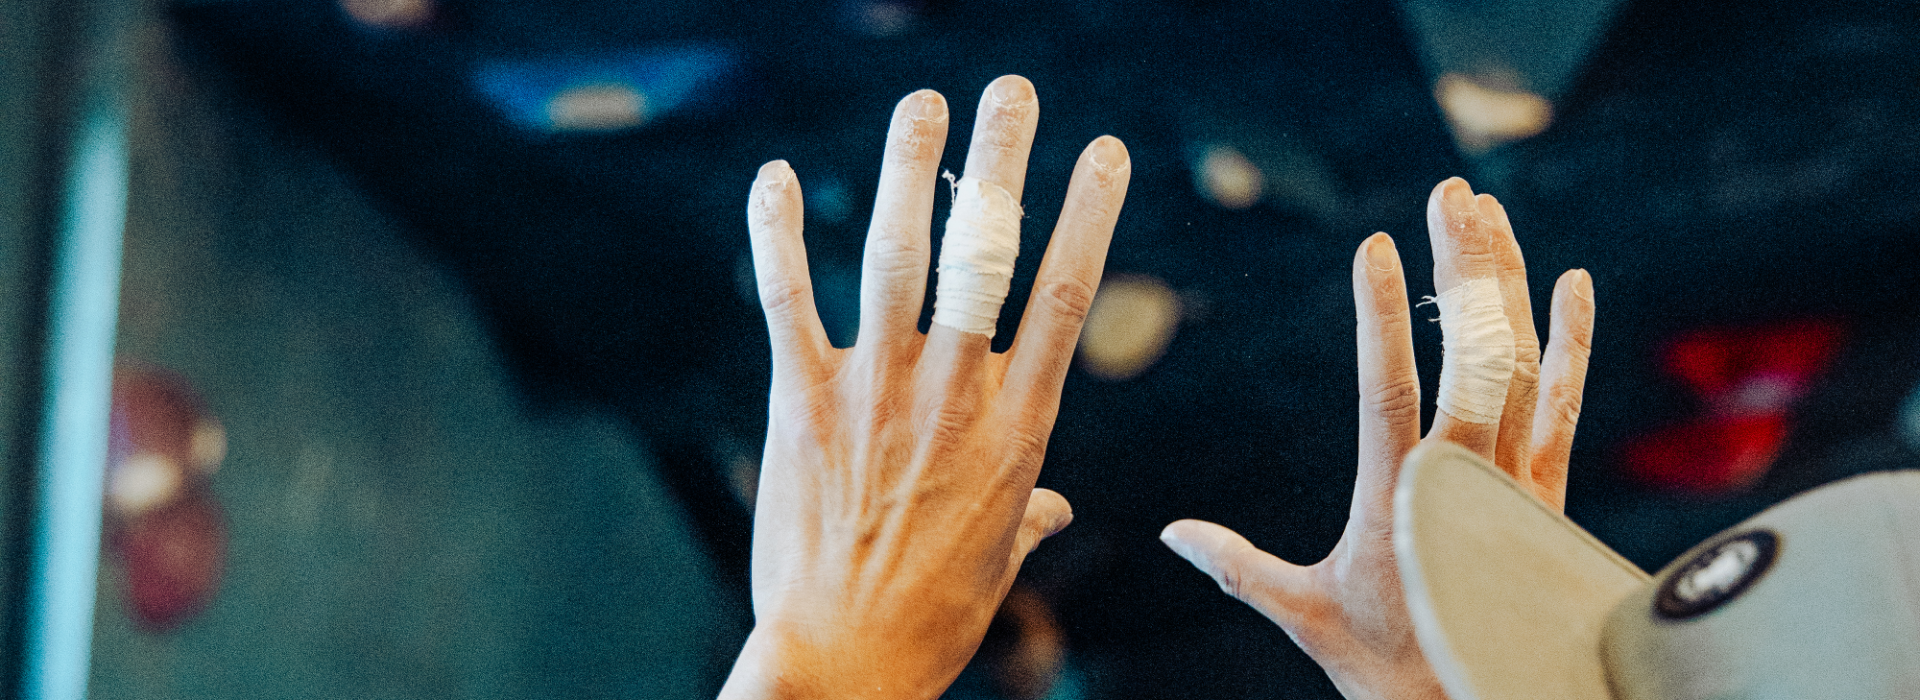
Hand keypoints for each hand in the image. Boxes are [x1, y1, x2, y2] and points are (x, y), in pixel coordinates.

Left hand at [720, 76, 1130, 699]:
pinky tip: (778, 176)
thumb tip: (1054, 506)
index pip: (1069, 296)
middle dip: (1004, 159)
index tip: (1106, 152)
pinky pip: (789, 298)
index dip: (1089, 213)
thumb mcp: (999, 565)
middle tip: (1013, 91)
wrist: (840, 663)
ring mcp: (874, 388)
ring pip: (897, 254)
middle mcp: (954, 391)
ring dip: (910, 168)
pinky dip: (780, 232)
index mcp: (1019, 427)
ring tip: (923, 102)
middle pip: (989, 252)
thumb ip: (1028, 516)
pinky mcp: (798, 400)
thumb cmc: (931, 619)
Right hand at [1159, 178, 1595, 699]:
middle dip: (1461, 267)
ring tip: (1484, 210)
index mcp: (1399, 501)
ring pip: (1519, 365)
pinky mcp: (1545, 489)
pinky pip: (1565, 404)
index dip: (1383, 318)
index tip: (1374, 247)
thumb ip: (1240, 567)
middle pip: (1473, 356)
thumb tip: (1172, 533)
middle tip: (1449, 194)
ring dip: (1504, 282)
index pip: (1390, 392)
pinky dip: (1571, 342)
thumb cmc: (1390, 667)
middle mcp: (1466, 480)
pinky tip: (1572, 279)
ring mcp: (1515, 480)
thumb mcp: (1304, 615)